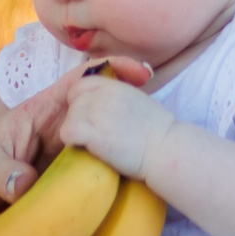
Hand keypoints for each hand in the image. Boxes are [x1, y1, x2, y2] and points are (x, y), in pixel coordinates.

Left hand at [46, 62, 177, 179]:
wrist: (167, 150)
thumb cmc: (159, 133)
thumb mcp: (138, 101)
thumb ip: (118, 98)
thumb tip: (106, 103)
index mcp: (114, 86)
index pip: (81, 85)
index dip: (81, 101)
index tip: (90, 117)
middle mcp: (103, 94)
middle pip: (73, 102)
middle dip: (79, 117)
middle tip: (96, 134)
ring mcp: (96, 111)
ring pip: (69, 118)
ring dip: (77, 131)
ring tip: (95, 144)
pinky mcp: (93, 132)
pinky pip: (68, 133)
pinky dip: (73, 142)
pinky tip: (87, 149)